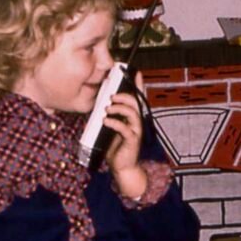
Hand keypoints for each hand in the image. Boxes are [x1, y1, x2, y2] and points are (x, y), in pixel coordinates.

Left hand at [104, 71, 145, 194]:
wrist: (122, 167)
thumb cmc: (117, 147)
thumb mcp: (113, 128)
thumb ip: (111, 116)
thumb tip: (102, 103)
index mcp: (133, 117)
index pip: (138, 98)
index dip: (138, 85)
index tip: (136, 73)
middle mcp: (137, 122)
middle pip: (136, 102)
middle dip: (124, 96)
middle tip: (111, 95)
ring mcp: (136, 131)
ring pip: (133, 113)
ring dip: (119, 108)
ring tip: (107, 108)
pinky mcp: (132, 140)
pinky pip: (125, 128)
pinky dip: (115, 123)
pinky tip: (106, 121)